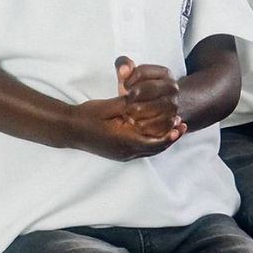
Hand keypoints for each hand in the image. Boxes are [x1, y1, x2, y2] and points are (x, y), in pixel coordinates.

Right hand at [70, 92, 184, 160]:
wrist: (69, 129)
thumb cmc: (88, 116)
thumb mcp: (110, 106)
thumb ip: (128, 104)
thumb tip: (145, 98)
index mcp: (125, 141)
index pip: (155, 142)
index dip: (170, 135)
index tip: (180, 124)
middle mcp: (125, 152)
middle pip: (155, 149)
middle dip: (170, 138)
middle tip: (182, 125)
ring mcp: (122, 154)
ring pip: (149, 150)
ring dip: (162, 139)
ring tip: (174, 128)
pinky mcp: (119, 152)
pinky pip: (141, 149)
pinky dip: (152, 141)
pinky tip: (155, 130)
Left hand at [115, 57, 185, 140]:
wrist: (159, 107)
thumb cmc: (141, 89)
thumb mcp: (132, 75)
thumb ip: (124, 66)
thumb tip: (123, 71)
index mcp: (164, 73)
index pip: (141, 72)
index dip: (127, 80)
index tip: (125, 87)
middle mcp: (172, 88)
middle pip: (143, 91)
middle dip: (129, 98)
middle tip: (125, 103)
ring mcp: (173, 105)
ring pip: (145, 109)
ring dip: (133, 113)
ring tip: (129, 113)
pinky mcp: (170, 121)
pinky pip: (150, 125)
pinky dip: (140, 125)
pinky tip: (136, 122)